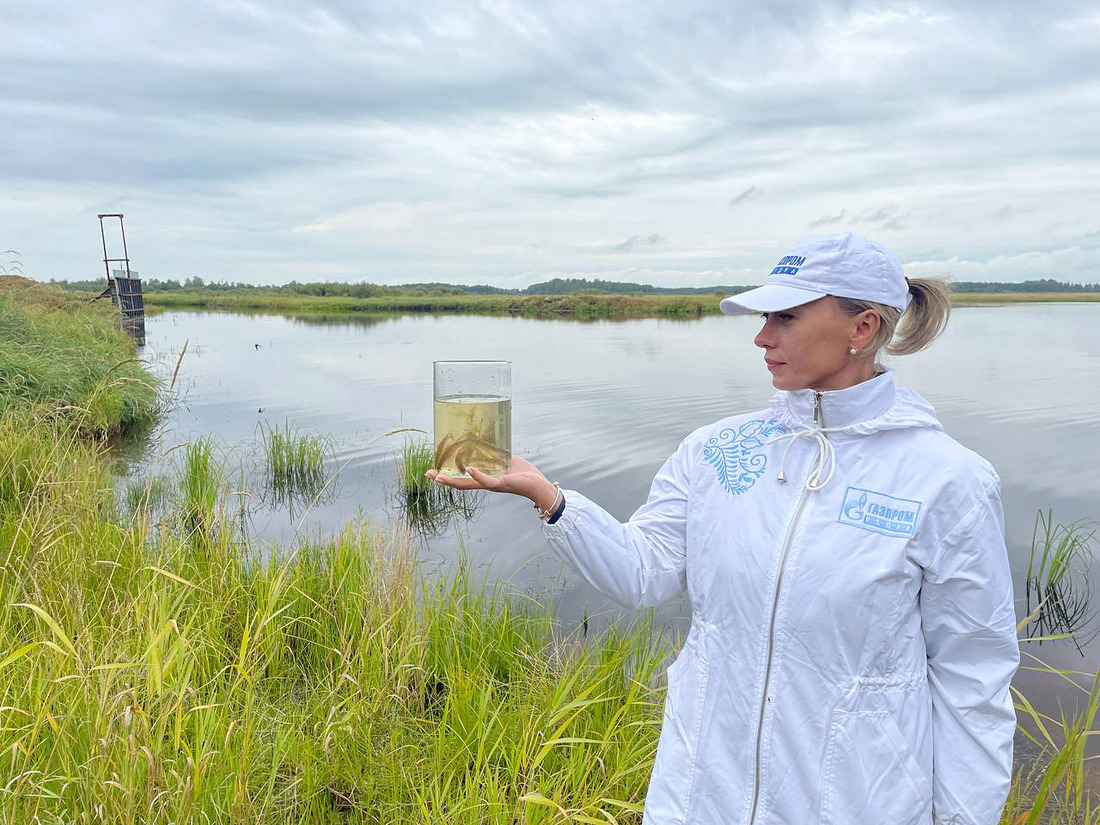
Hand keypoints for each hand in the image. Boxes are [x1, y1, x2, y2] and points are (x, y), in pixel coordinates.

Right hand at [426, 455, 557, 508]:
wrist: (538, 485)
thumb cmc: (525, 474)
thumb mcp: (508, 461)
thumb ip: (498, 455)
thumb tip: (492, 441)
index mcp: (486, 479)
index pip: (463, 478)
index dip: (448, 476)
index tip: (434, 472)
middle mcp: (486, 484)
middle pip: (460, 483)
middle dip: (443, 480)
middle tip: (428, 475)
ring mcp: (492, 485)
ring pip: (468, 485)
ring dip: (453, 481)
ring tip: (439, 477)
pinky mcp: (500, 484)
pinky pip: (486, 481)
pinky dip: (478, 476)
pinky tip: (469, 469)